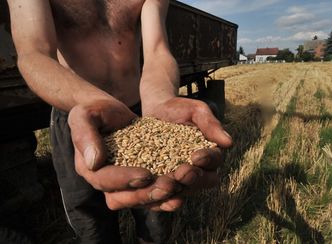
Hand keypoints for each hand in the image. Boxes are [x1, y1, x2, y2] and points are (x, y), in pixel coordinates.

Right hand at [68, 99, 182, 210]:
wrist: (110, 111)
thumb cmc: (96, 110)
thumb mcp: (85, 116)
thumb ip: (85, 136)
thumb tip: (94, 163)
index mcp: (88, 168)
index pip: (104, 180)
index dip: (124, 180)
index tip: (146, 174)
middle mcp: (104, 181)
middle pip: (123, 197)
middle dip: (146, 194)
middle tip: (168, 186)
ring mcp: (121, 182)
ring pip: (138, 199)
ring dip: (159, 197)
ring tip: (178, 188)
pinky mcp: (137, 178)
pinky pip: (149, 192)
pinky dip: (165, 195)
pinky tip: (181, 190)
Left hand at [143, 97, 232, 191]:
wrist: (156, 110)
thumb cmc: (180, 108)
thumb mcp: (196, 111)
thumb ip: (211, 124)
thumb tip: (229, 142)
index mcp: (210, 153)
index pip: (215, 161)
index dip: (207, 160)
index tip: (196, 156)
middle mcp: (199, 168)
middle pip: (203, 180)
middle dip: (194, 178)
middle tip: (181, 173)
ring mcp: (180, 175)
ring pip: (183, 188)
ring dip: (176, 187)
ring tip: (165, 182)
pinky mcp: (162, 178)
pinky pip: (164, 188)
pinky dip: (159, 190)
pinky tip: (150, 187)